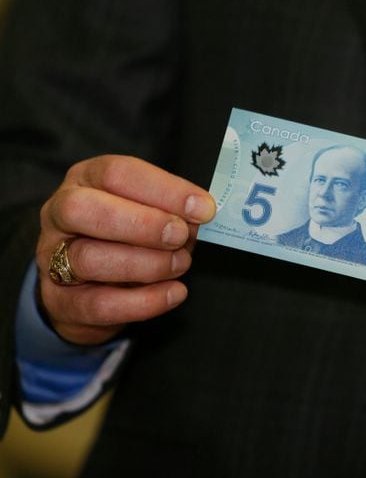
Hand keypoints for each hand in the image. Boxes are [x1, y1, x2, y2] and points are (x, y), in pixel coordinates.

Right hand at [36, 155, 215, 345]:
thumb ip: (171, 212)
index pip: (116, 173)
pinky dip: (143, 301)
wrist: (90, 290)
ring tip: (180, 264)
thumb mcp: (149, 214)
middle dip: (142, 223)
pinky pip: (98, 304)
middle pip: (84, 209)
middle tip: (180, 236)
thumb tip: (199, 217)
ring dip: (146, 264)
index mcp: (86, 180)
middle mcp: (61, 213)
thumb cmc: (127, 238)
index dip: (163, 189)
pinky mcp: (60, 301)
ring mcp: (52, 257)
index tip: (202, 208)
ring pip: (89, 258)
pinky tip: (174, 293)